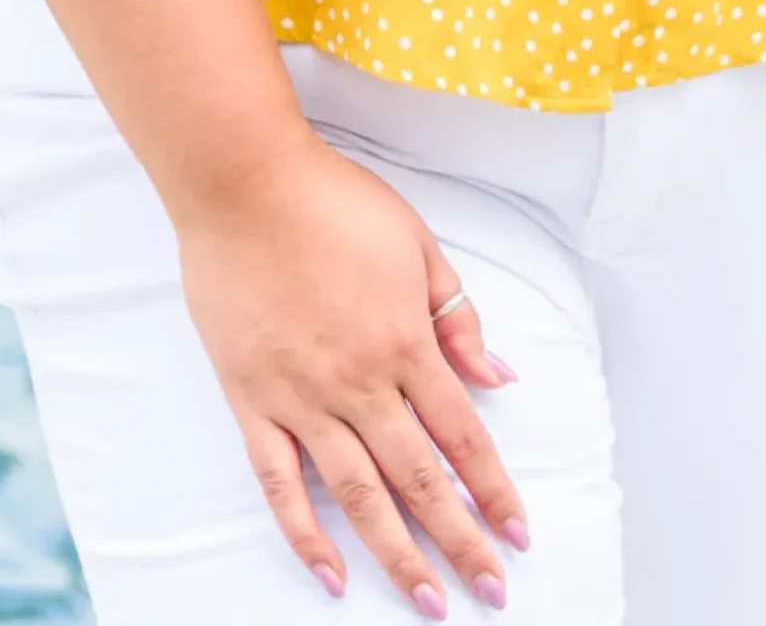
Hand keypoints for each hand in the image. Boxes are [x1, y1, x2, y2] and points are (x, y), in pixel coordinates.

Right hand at [176, 129, 526, 614]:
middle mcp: (360, 383)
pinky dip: (307, 534)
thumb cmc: (333, 201)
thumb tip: (497, 376)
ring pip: (360, 496)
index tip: (518, 534)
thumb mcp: (417, 244)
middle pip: (421, 480)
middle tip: (490, 592)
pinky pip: (281, 484)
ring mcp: (303, 398)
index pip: (463, 435)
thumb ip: (457, 316)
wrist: (246, 182)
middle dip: (461, 541)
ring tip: (428, 601)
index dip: (494, 490)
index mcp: (406, 343)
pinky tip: (332, 572)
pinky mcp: (253, 401)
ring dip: (398, 555)